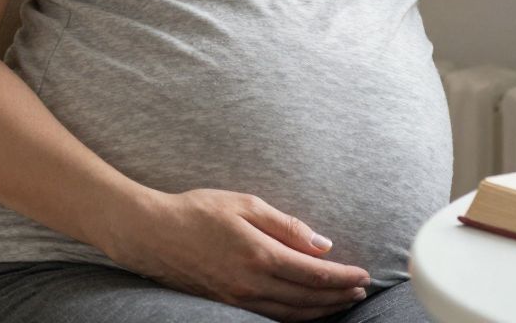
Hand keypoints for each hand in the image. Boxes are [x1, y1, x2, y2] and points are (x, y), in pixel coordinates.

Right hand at [98, 188, 372, 320]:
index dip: (342, 277)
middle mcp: (252, 283)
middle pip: (307, 298)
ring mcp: (239, 298)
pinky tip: (307, 309)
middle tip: (361, 291)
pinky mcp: (229, 303)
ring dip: (321, 310)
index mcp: (260, 254)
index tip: (363, 275)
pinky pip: (272, 315)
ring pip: (292, 313)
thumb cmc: (198, 211)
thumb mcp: (245, 204)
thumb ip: (286, 225)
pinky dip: (296, 315)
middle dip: (338, 296)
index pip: (314, 273)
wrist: (152, 234)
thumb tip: (321, 244)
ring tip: (342, 303)